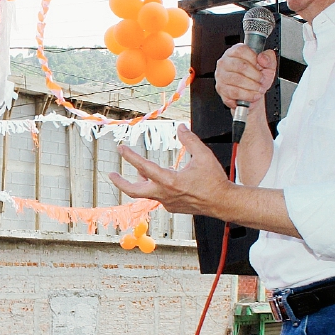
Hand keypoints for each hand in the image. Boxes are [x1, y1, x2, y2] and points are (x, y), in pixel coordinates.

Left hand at [110, 127, 232, 216]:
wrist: (223, 203)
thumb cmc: (214, 180)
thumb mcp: (204, 155)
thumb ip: (190, 140)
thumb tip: (180, 127)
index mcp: (170, 181)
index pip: (144, 167)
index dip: (130, 156)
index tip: (121, 148)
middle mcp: (165, 194)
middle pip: (134, 191)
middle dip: (120, 182)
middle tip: (111, 174)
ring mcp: (167, 203)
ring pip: (146, 193)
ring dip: (141, 181)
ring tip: (141, 171)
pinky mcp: (172, 207)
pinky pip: (159, 196)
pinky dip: (156, 186)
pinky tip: (163, 178)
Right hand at [215, 45, 276, 108]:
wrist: (253, 94)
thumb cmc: (257, 77)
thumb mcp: (268, 65)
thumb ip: (269, 57)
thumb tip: (262, 58)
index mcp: (234, 52)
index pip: (241, 50)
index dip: (254, 59)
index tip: (261, 66)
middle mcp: (225, 62)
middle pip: (240, 66)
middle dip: (255, 75)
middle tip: (262, 80)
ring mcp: (221, 76)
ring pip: (237, 80)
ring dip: (252, 86)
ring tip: (259, 88)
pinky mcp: (221, 89)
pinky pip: (234, 92)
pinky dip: (247, 95)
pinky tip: (253, 95)